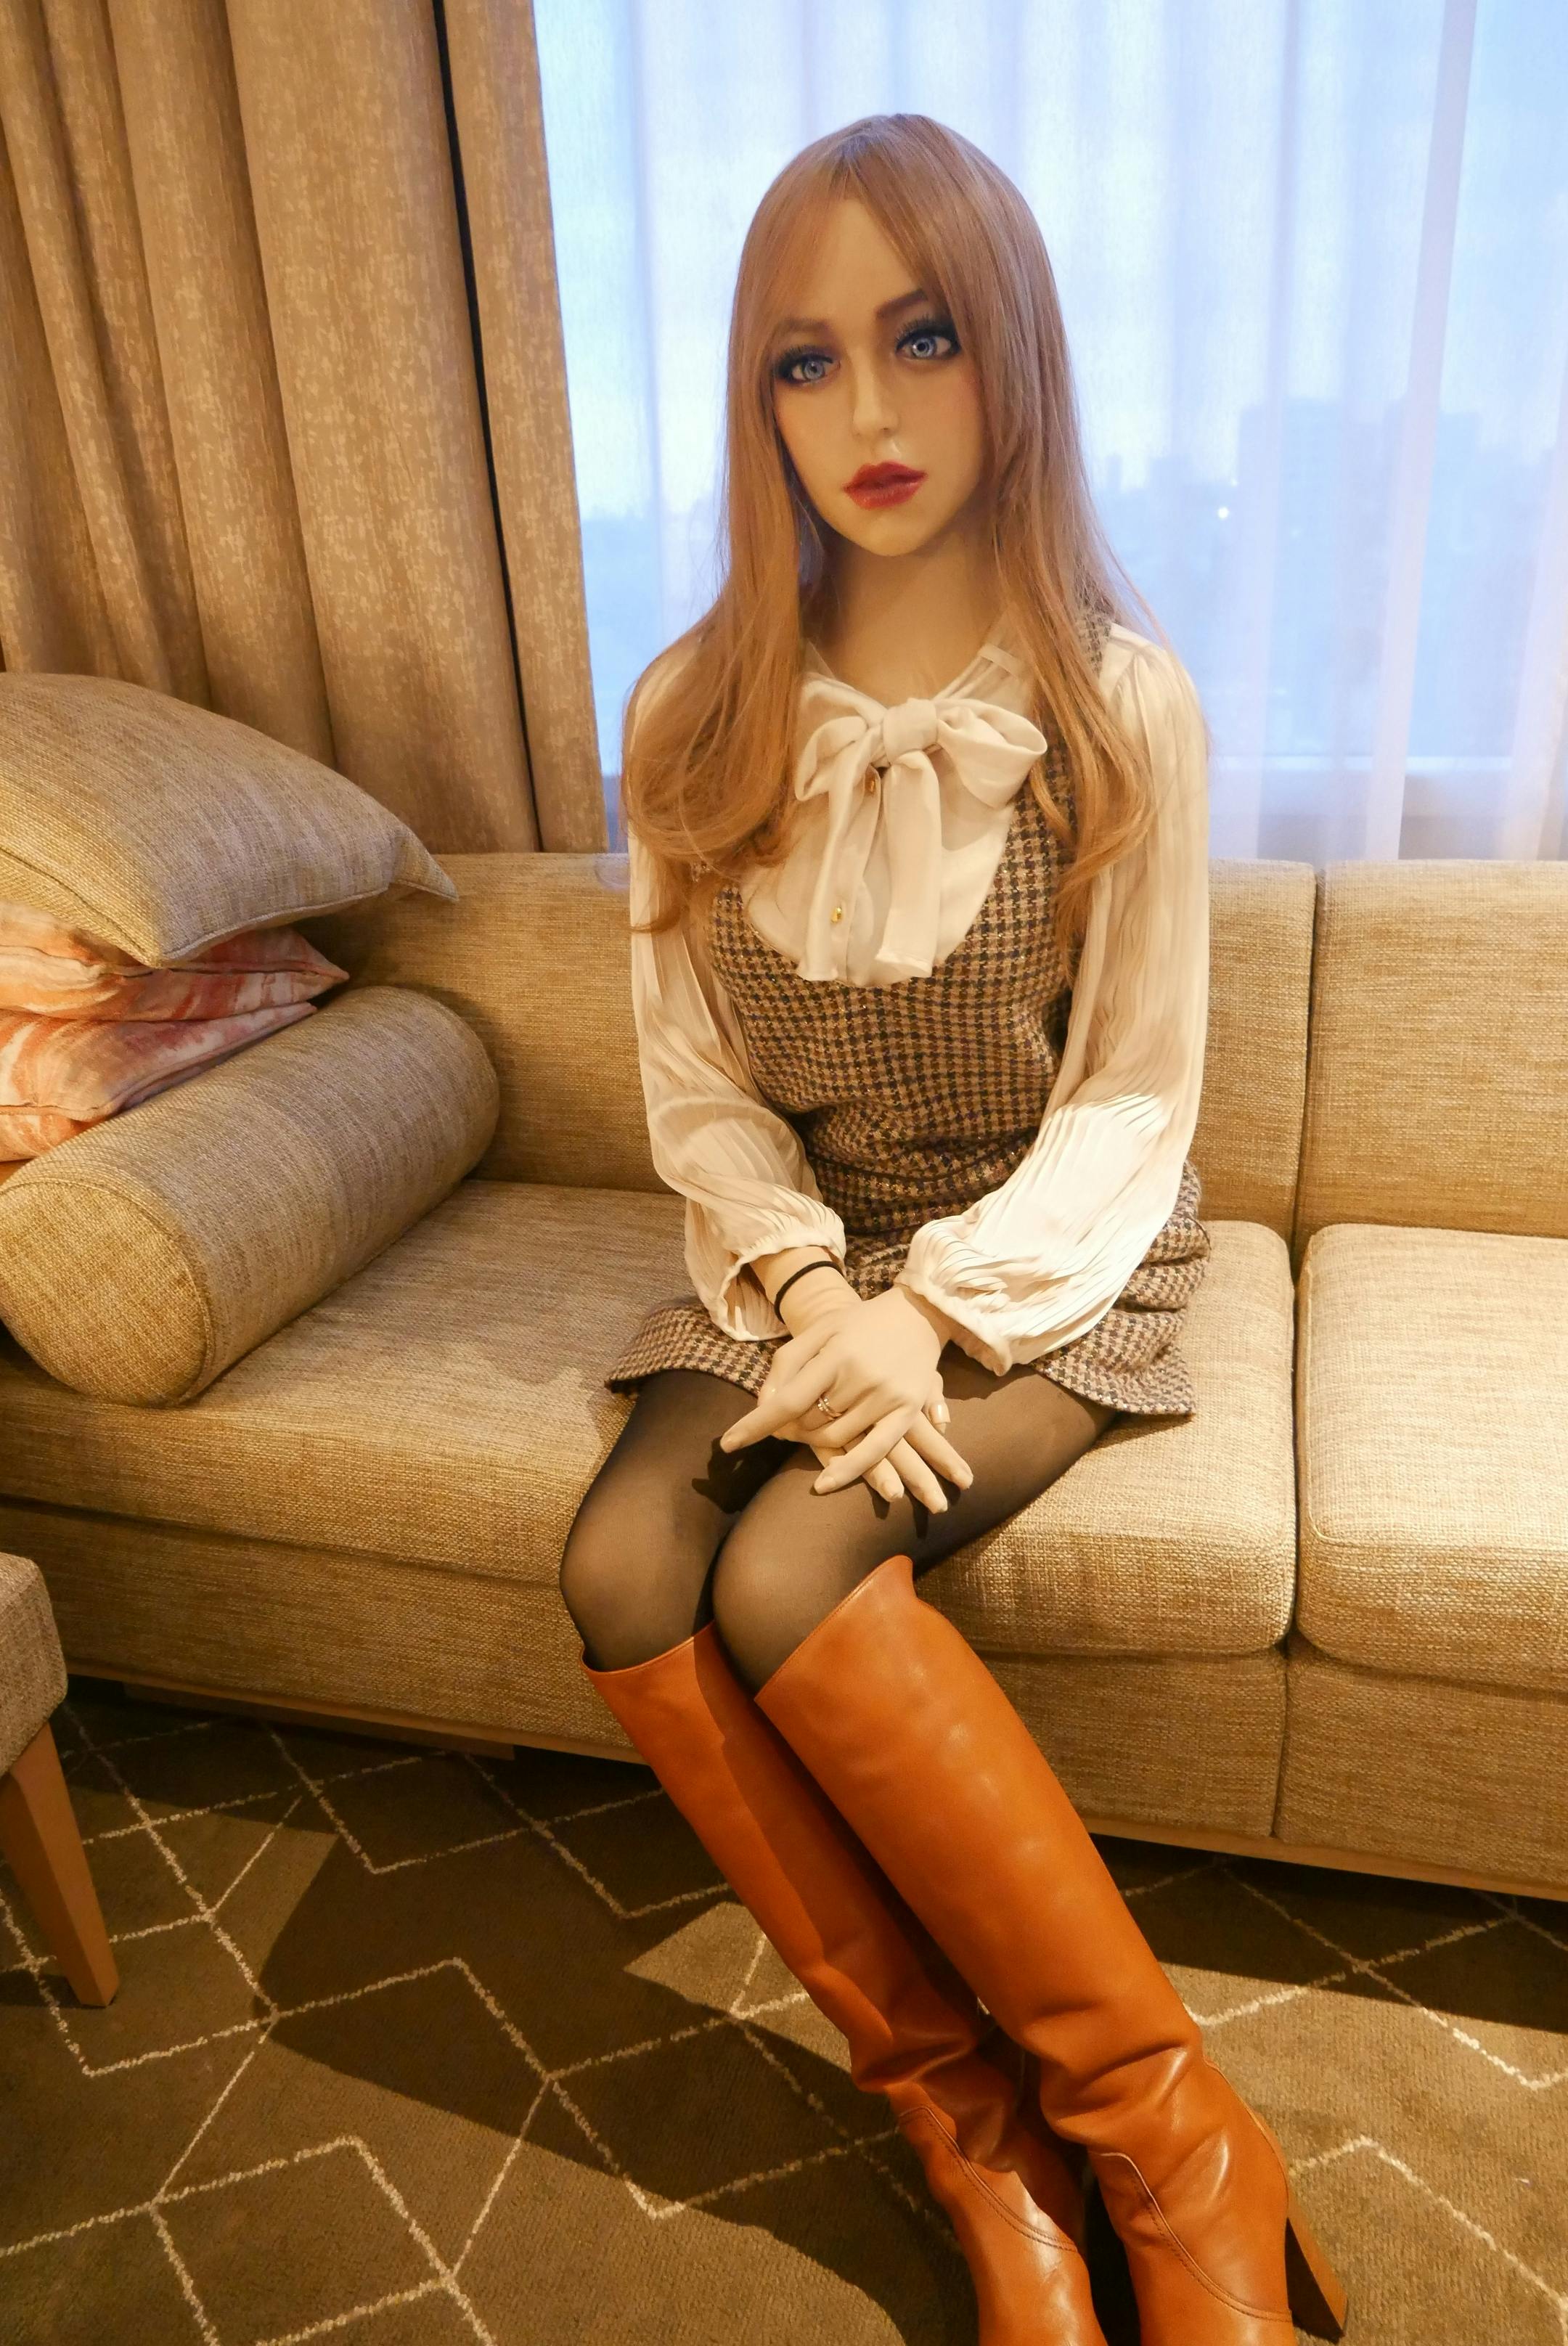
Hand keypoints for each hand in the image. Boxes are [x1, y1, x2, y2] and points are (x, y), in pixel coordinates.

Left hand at [722, 1287, 974, 1501]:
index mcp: (836, 1354)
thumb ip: (786, 1365)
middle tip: (785, 1418)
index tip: (728, 1445)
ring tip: (807, 1427)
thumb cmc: (858, 1324)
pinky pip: (873, 1452)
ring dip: (811, 1440)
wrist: (918, 1315)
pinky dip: (846, 1471)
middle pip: (808, 1423)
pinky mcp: (906, 1412)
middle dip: (788, 1426)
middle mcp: (861, 1377)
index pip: (788, 1400)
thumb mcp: (819, 1331)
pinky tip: (823, 1485)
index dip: (756, 1425)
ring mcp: (886, 1397)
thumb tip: (764, 1407)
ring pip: (833, 1438)